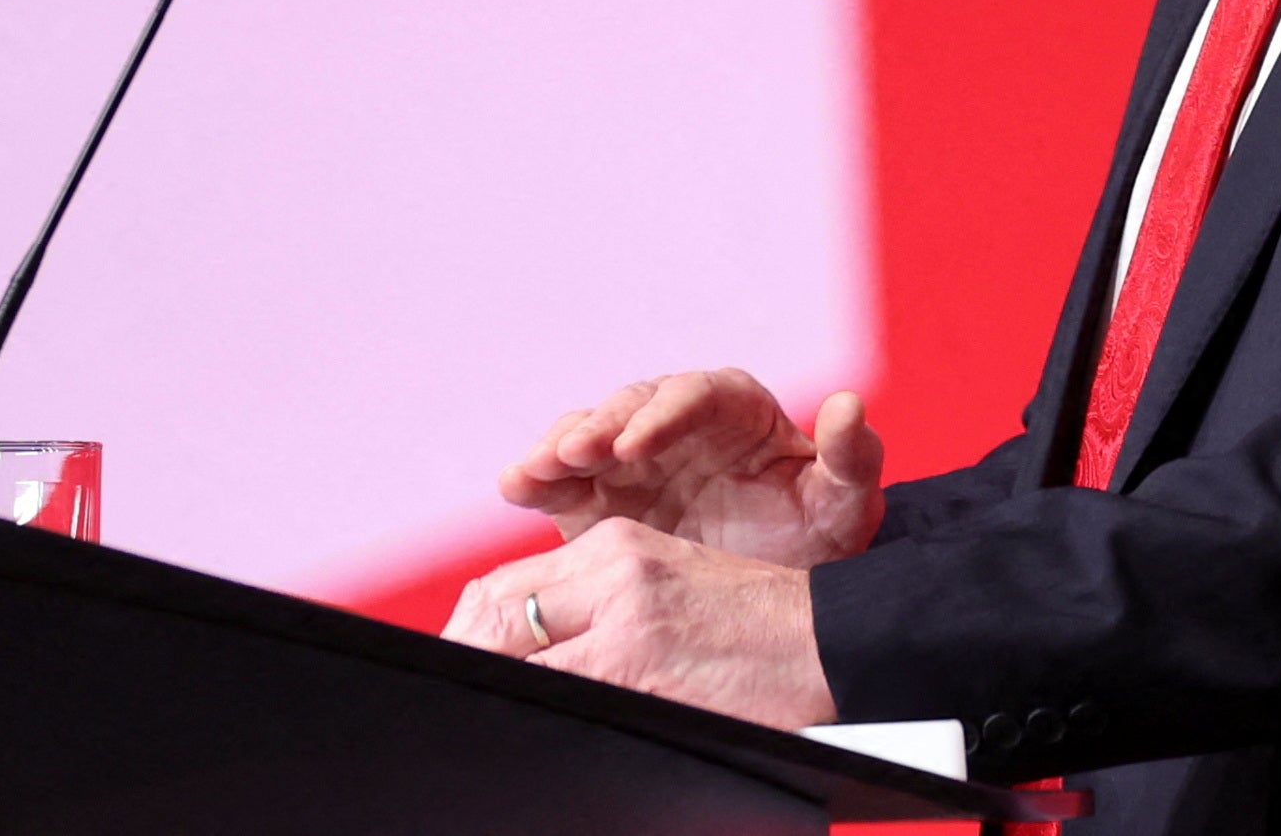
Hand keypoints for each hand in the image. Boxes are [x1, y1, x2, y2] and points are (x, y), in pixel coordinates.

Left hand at [444, 517, 835, 724]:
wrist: (829, 643)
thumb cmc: (753, 629)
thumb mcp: (671, 588)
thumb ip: (600, 607)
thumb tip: (523, 655)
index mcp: (616, 544)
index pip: (502, 591)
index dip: (463, 641)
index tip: (454, 675)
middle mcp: (611, 569)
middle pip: (490, 617)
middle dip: (459, 664)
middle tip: (451, 707)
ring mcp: (623, 616)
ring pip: (508, 654)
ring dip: (486, 691)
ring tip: (478, 729)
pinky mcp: (636, 662)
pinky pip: (551, 693)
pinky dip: (527, 716)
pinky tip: (527, 736)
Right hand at [495, 370, 881, 569]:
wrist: (778, 586)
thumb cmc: (816, 532)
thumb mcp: (844, 501)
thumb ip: (852, 456)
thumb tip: (849, 405)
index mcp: (736, 410)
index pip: (697, 397)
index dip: (664, 414)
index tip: (638, 441)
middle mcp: (676, 424)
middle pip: (632, 408)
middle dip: (602, 426)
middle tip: (576, 452)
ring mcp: (633, 460)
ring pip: (590, 436)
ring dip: (562, 447)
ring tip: (537, 468)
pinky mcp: (600, 500)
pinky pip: (563, 481)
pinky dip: (538, 478)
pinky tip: (516, 484)